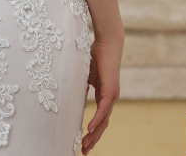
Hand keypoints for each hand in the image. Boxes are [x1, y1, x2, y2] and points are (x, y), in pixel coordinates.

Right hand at [81, 35, 123, 153]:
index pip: (100, 118)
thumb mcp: (87, 75)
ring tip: (85, 145)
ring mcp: (112, 95)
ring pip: (104, 120)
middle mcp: (111, 98)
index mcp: (105, 95)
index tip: (84, 141)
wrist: (108, 42)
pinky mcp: (110, 90)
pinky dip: (97, 120)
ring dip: (94, 134)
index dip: (92, 131)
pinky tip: (89, 128)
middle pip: (103, 124)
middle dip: (93, 138)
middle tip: (84, 150)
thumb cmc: (97, 54)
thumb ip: (83, 87)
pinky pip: (103, 109)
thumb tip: (73, 96)